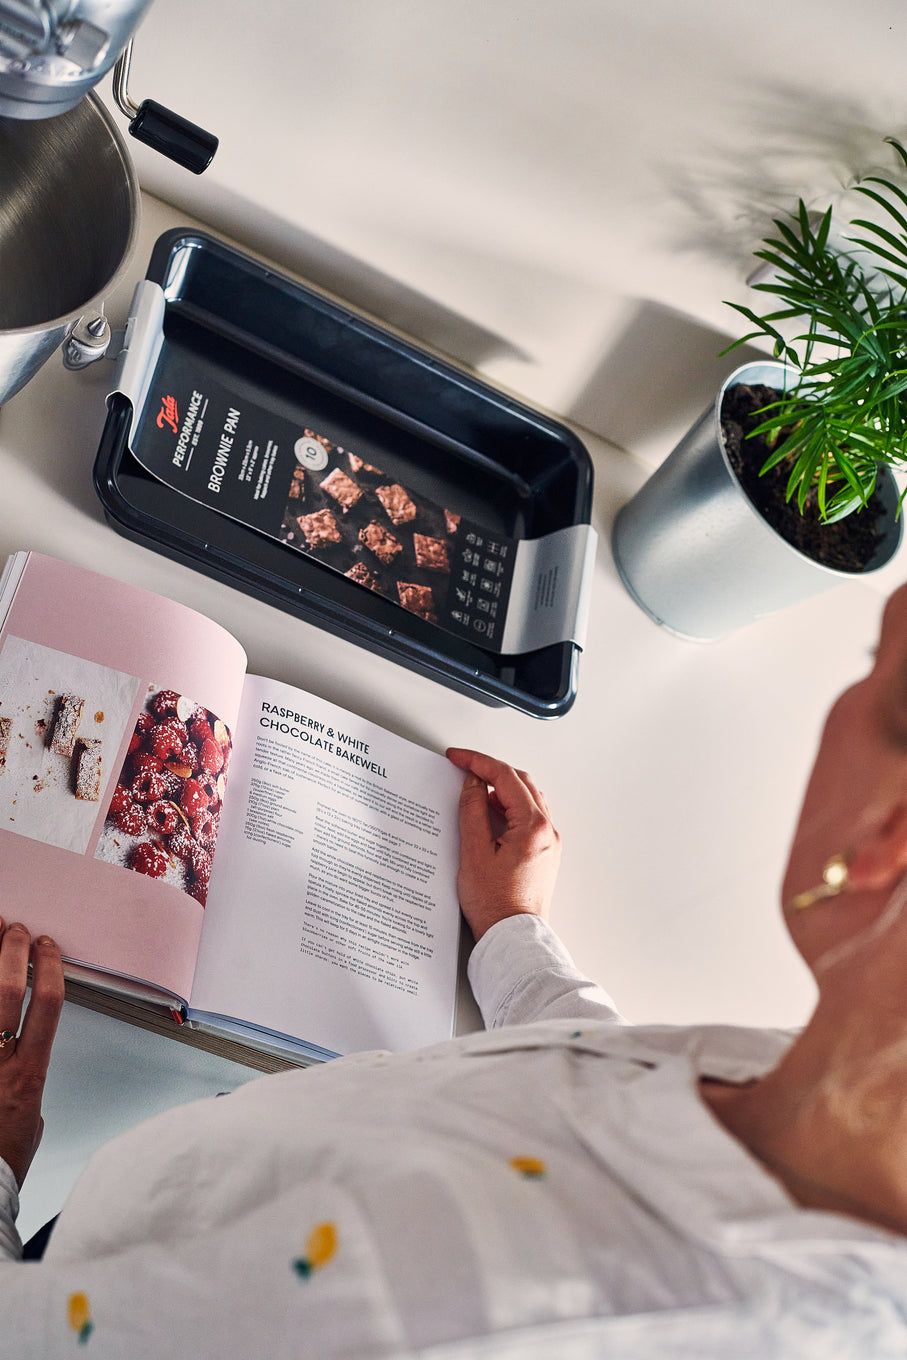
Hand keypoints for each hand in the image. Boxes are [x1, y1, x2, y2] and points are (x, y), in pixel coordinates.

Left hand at [0, 920, 63, 1187]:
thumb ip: (28, 1087)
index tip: (48, 947)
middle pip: (4, 991)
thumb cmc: (2, 1167)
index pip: (45, 1005)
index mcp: (26, 1076)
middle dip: (10, 952)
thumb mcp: (32, 1123)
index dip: (47, 967)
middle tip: (12, 930)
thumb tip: (23, 1070)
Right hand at [446, 748, 560, 940]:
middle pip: (520, 783)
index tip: (457, 758)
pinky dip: (508, 808)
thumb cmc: (495, 905)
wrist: (512, 938)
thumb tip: (473, 783)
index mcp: (534, 827)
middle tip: (464, 768)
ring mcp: (548, 843)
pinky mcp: (543, 854)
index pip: (505, 777)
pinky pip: (527, 817)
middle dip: (491, 771)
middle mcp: (548, 831)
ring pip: (526, 799)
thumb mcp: (473, 852)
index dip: (478, 762)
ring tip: (473, 793)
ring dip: (500, 790)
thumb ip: (473, 810)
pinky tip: (488, 816)